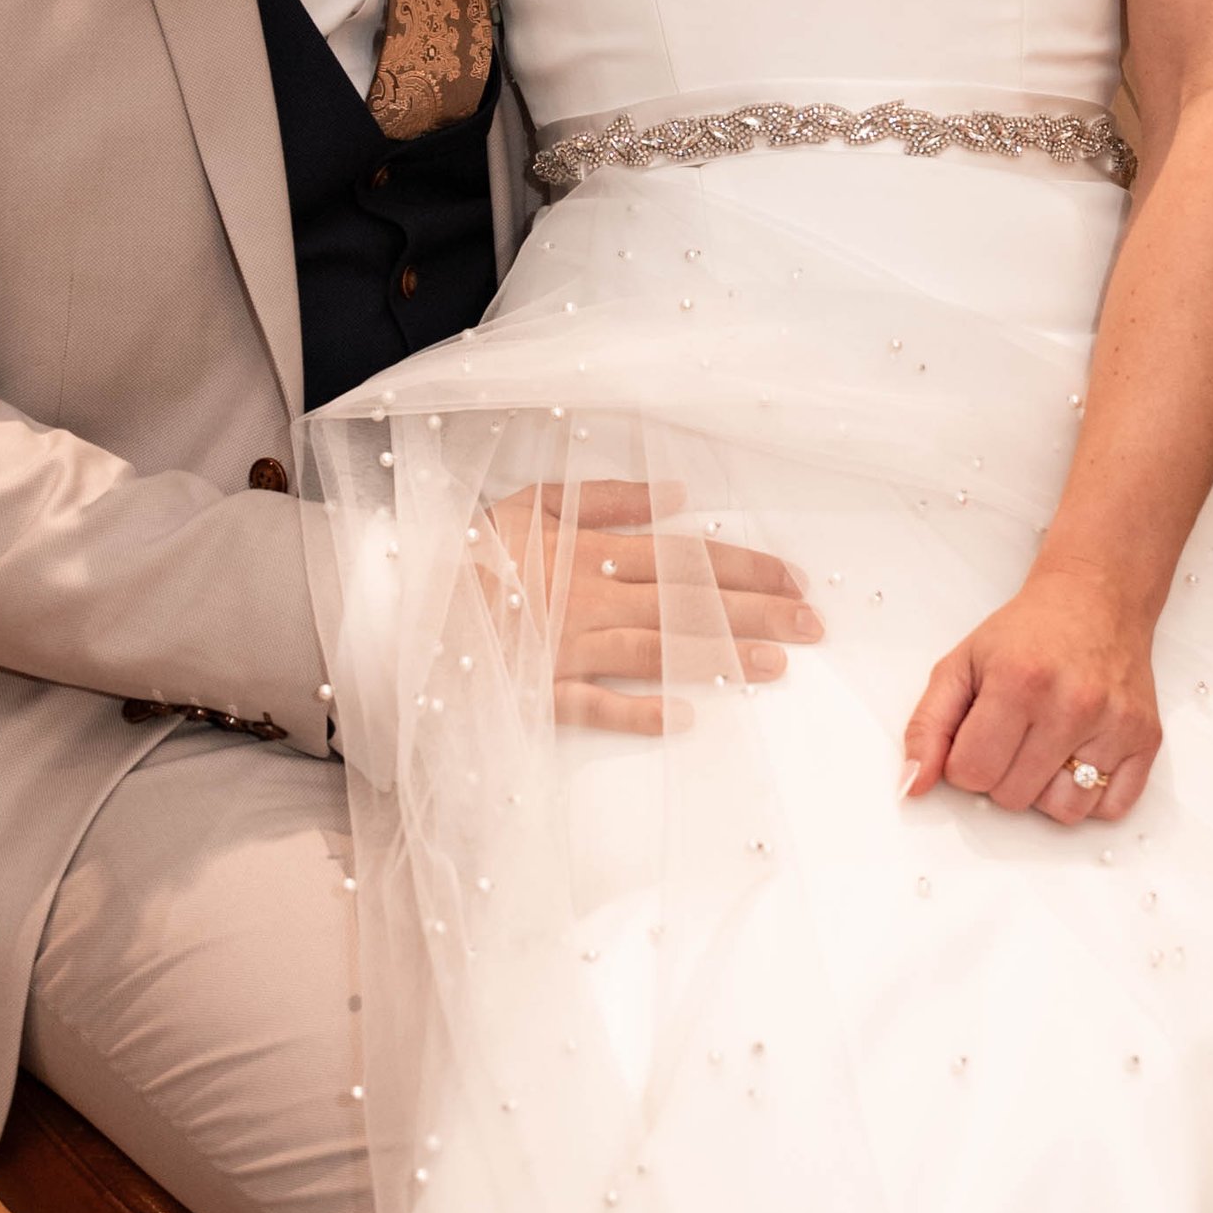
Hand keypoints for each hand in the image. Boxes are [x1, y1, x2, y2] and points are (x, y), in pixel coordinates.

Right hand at [486, 481, 821, 735]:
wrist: (399, 597)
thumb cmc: (470, 548)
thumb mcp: (534, 502)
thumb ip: (607, 497)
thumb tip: (678, 494)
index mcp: (590, 551)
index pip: (685, 558)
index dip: (745, 567)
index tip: (797, 579)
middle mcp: (588, 600)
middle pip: (687, 605)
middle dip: (757, 614)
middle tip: (814, 626)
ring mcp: (565, 649)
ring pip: (656, 653)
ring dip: (718, 660)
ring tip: (776, 666)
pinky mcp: (538, 692)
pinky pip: (592, 706)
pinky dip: (635, 712)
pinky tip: (682, 718)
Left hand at [903, 564, 1159, 827]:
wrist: (1096, 600)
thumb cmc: (1026, 634)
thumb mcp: (960, 665)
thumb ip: (927, 727)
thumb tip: (913, 787)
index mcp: (1018, 682)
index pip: (972, 773)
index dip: (965, 763)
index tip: (978, 735)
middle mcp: (1072, 704)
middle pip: (1014, 798)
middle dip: (1002, 774)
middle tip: (1013, 735)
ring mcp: (1114, 723)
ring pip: (1064, 812)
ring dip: (1045, 791)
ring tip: (1045, 748)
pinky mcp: (1146, 738)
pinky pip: (1111, 808)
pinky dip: (1090, 796)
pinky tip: (1078, 757)